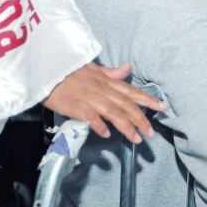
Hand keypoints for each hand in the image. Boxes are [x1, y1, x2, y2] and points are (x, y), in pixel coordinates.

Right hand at [43, 62, 165, 142]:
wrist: (44, 69)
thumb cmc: (66, 70)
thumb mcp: (91, 68)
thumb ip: (111, 72)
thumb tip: (128, 68)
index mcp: (105, 80)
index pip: (130, 91)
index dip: (147, 99)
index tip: (162, 106)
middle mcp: (100, 88)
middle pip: (125, 104)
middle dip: (141, 118)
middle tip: (151, 132)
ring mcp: (88, 96)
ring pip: (112, 111)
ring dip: (126, 126)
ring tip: (136, 138)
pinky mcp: (74, 105)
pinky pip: (89, 116)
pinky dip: (99, 124)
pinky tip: (107, 134)